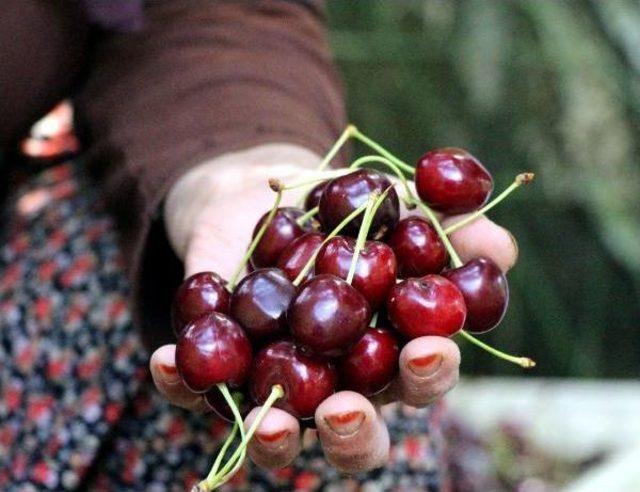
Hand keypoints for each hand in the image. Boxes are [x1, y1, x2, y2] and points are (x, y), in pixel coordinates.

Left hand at [149, 143, 518, 472]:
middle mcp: (334, 382)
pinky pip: (197, 390)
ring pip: (280, 437)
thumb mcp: (390, 202)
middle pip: (355, 434)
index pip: (417, 380)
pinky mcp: (217, 368)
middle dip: (356, 432)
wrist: (255, 193)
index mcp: (384, 350)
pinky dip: (182, 383)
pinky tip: (168, 360)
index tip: (427, 349)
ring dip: (276, 437)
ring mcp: (274, 383)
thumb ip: (445, 224)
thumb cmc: (336, 208)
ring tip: (270, 420)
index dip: (428, 374)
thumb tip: (501, 249)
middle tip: (348, 412)